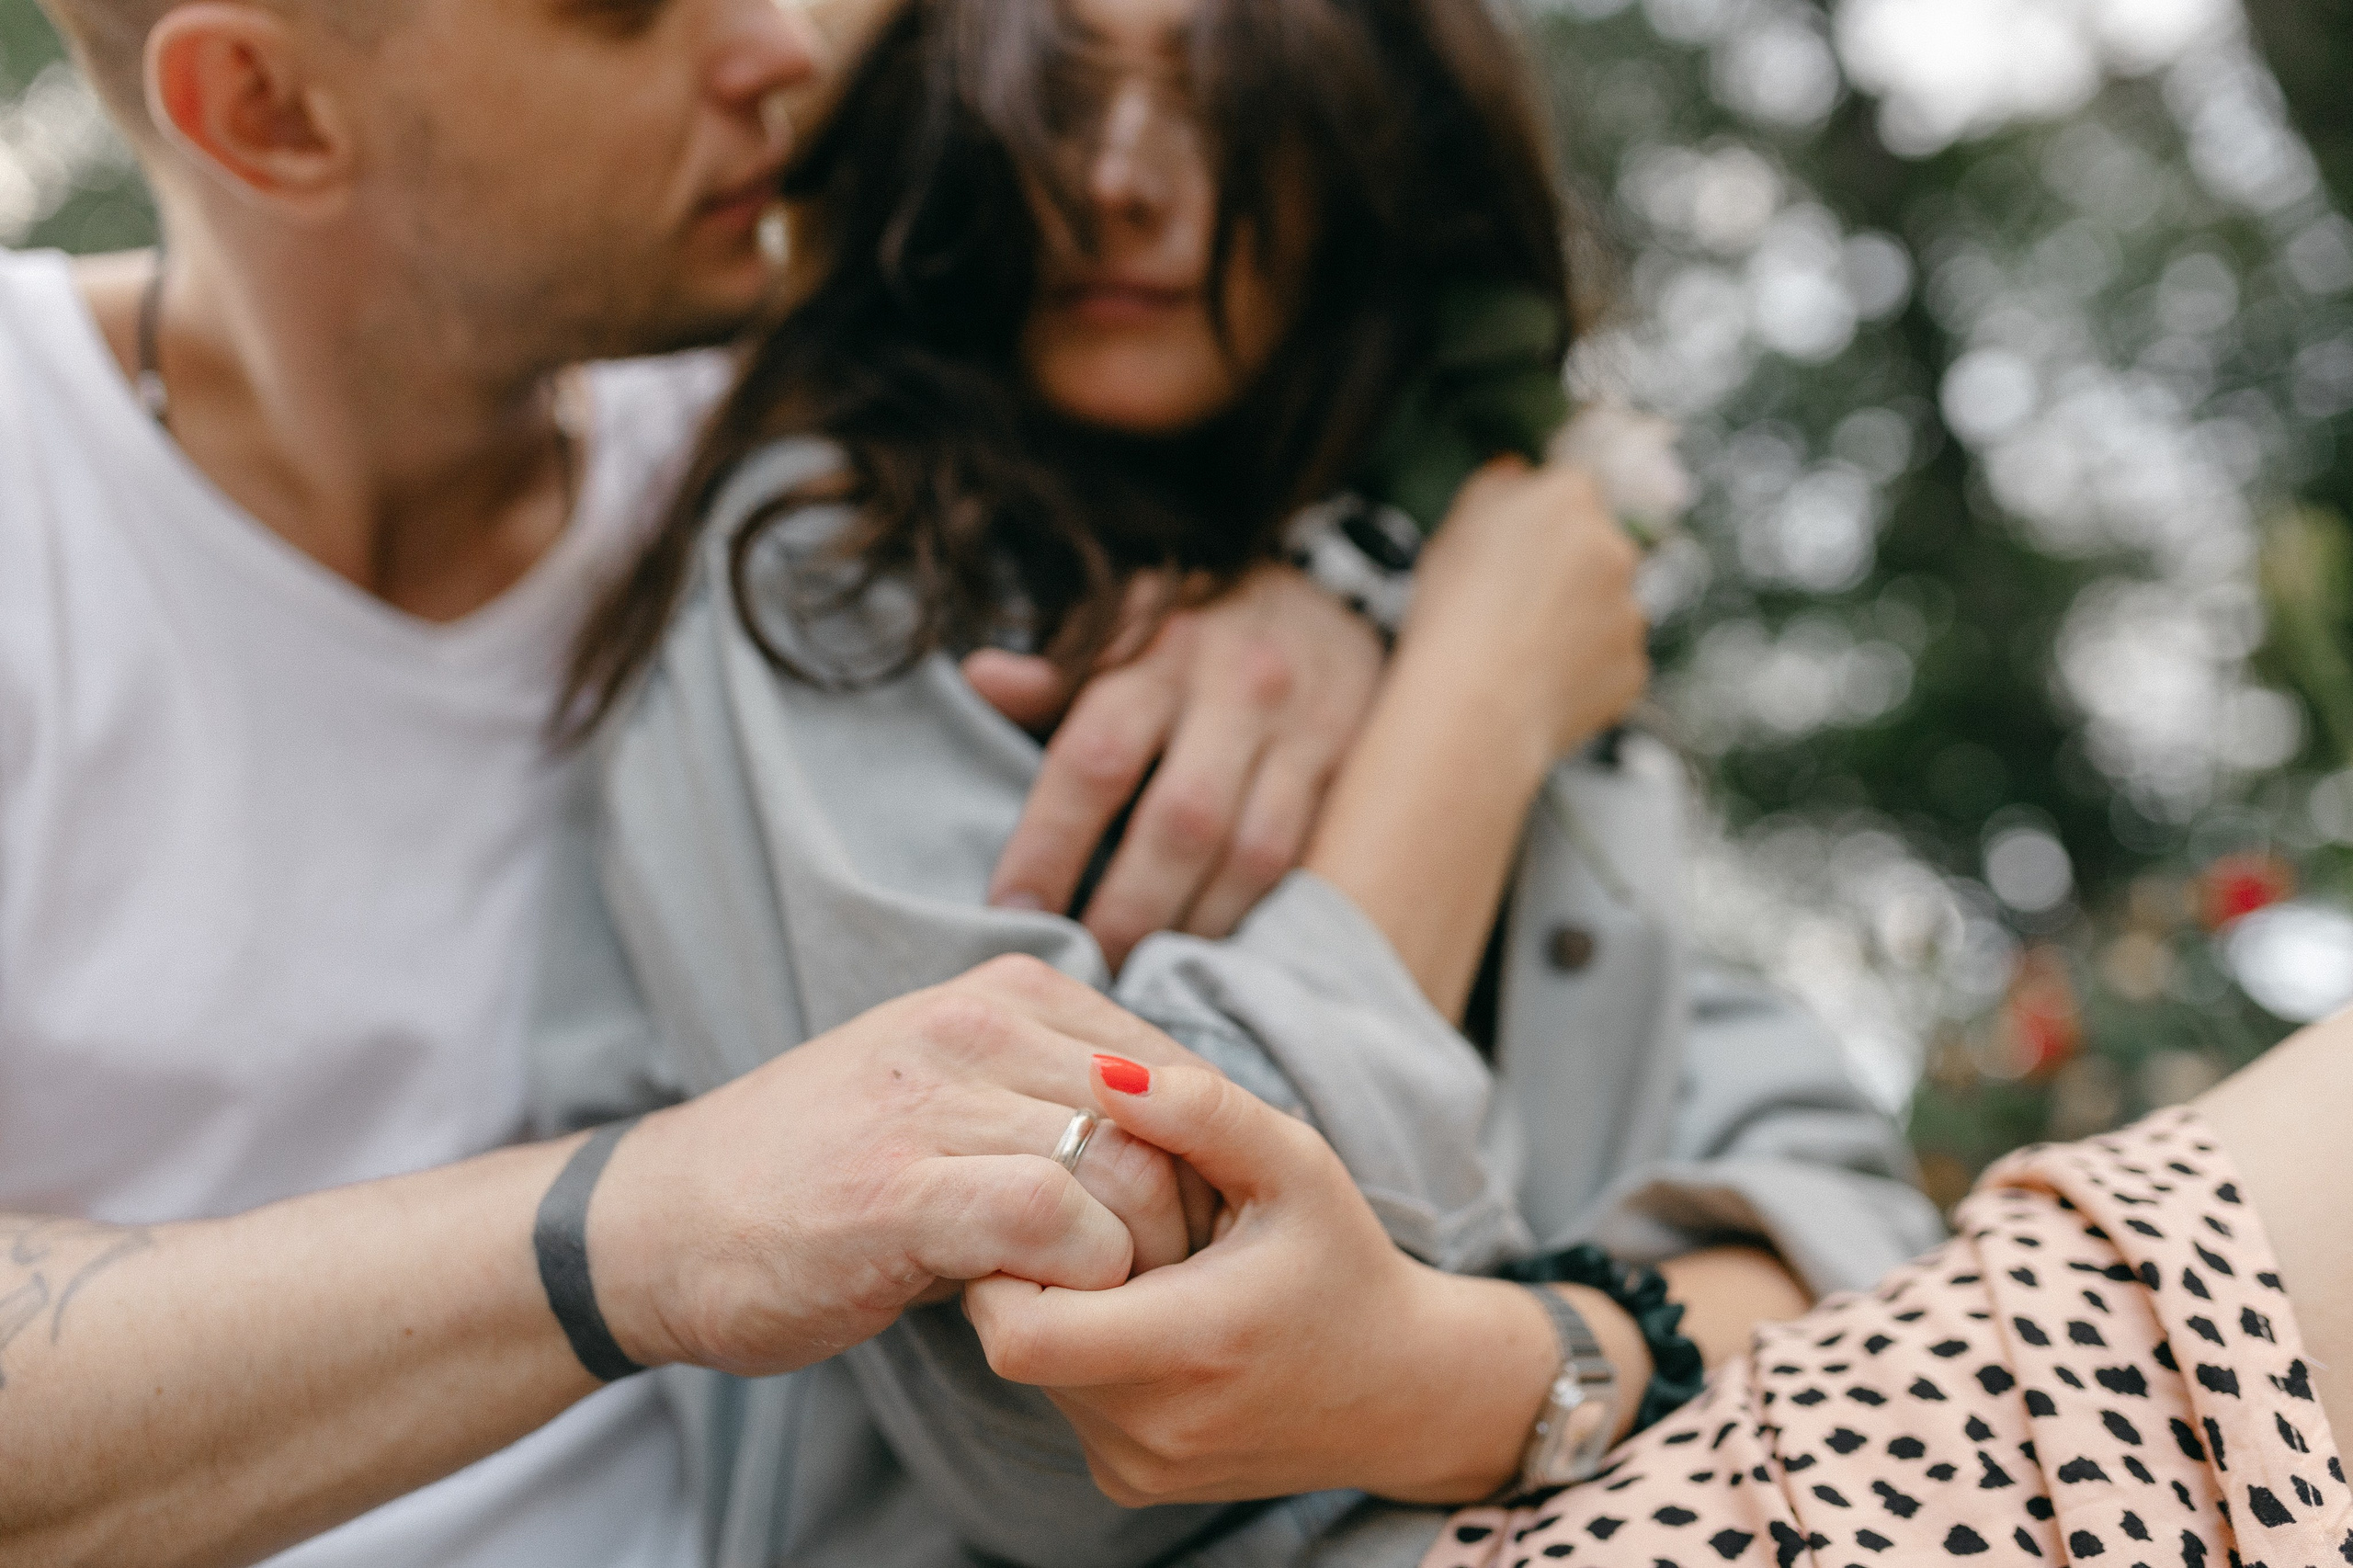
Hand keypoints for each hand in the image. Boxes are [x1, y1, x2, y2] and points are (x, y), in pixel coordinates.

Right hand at [588, 957, 1208, 1377]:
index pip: (1173, 1069)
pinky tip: (1040, 1313)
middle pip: (1164, 1118)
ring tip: (1101, 1309)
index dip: (1202, 1166)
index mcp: (1003, 994)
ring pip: (1122, 1166)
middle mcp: (975, 1025)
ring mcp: (933, 1101)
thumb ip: (1054, 1097)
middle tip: (1157, 1290)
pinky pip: (1053, 1221)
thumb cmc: (821, 1173)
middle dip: (1184, 1220)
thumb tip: (1187, 1147)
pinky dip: (1076, 1281)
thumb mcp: (951, 1097)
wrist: (661, 1223)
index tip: (1181, 1237)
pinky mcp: (899, 1189)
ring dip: (1137, 1262)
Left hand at [965, 1057, 1579, 1506]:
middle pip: (1017, 1339)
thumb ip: (1201, 1110)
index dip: (1010, 1257)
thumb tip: (1101, 1071)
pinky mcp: (1131, 1483)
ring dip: (1063, 1311)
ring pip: (1036, 1371)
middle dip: (1037, 1271)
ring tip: (1143, 1269)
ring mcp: (1140, 1467)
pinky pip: (1067, 1403)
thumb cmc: (1343, 1262)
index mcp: (1194, 1346)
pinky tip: (1152, 1318)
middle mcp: (1157, 1428)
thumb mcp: (1294, 1164)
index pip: (1017, 1329)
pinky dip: (1085, 1355)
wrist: (1405, 1393)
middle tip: (1099, 1222)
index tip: (1055, 1204)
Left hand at [968, 565, 1383, 967]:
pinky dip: (1261, 921)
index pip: (1096, 757)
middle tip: (1084, 971)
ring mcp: (1307, 732)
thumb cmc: (1198, 633)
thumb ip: (1055, 674)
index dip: (1049, 843)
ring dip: (1196, 930)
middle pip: (1180, 822)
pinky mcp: (1356, 772)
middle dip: (1127, 911)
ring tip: (1147, 981)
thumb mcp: (1125, 627)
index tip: (1011, 911)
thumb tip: (980, 680)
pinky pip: (1311, 865)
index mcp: (1159, 656)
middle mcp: (1237, 689)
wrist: (1332, 599)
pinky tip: (1222, 963)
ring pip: (1253, 856)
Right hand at [1401, 458, 1647, 769]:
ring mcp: (1630, 613)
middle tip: (1511, 604)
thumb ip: (1496, 485)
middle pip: (1594, 549)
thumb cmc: (1456, 611)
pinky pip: (1609, 662)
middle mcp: (1615, 549)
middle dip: (1563, 571)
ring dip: (1575, 621)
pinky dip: (1581, 670)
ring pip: (1605, 607)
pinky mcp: (1633, 670)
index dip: (1535, 523)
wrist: (1476, 704)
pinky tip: (1537, 681)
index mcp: (1571, 499)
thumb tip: (1517, 472)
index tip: (1510, 550)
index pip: (1566, 491)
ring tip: (1520, 649)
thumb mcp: (1454, 526)